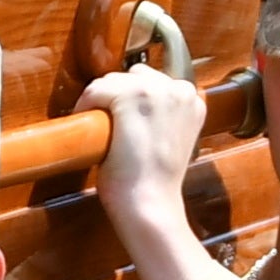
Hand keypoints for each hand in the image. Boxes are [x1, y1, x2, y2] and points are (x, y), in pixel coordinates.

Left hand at [78, 61, 206, 249]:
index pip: (153, 82)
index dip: (132, 99)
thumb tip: (134, 108)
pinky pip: (96, 90)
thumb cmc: (155, 182)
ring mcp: (157, 90)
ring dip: (101, 99)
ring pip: (113, 80)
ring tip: (97, 124)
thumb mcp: (169, 141)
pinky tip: (86, 123)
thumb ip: (162, 118)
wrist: (151, 203)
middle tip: (105, 121)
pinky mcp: (132, 97)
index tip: (120, 117)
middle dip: (116, 95)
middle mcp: (180, 90)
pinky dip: (85, 104)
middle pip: (134, 75)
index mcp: (193, 102)